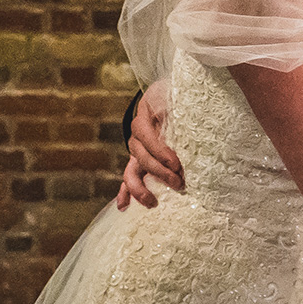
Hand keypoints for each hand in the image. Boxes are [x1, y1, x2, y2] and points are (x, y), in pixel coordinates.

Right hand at [115, 81, 181, 209]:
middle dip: (159, 172)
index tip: (176, 163)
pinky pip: (129, 177)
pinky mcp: (141, 163)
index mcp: (144, 118)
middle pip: (141, 156)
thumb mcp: (176, 97)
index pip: (146, 136)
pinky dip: (125, 192)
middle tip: (178, 182)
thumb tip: (178, 116)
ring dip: (140, 187)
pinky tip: (123, 206)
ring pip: (131, 170)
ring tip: (151, 202)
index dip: (159, 151)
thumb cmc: (177, 98)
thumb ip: (175, 106)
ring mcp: (138, 151)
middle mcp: (138, 137)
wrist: (169, 97)